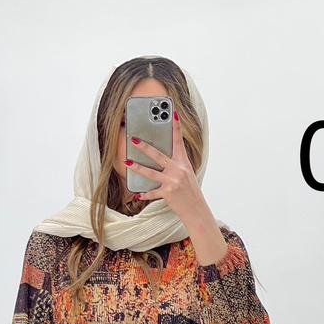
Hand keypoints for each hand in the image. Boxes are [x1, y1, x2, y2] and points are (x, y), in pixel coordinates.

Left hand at [126, 111, 226, 264]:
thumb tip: (163, 157)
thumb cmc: (190, 191)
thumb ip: (177, 164)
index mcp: (183, 162)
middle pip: (158, 155)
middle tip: (134, 139)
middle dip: (145, 147)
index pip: (179, 141)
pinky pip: (153, 192)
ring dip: (138, 168)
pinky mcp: (168, 193)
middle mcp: (178, 170)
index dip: (176, 127)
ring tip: (128, 163)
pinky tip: (137, 194)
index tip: (172, 114)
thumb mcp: (187, 174)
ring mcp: (172, 181)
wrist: (196, 209)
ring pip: (151, 172)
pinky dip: (145, 194)